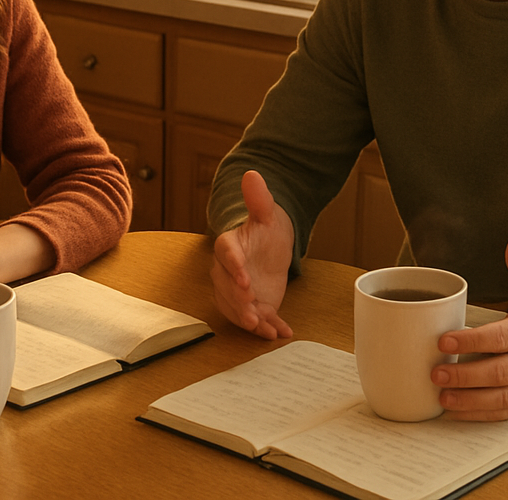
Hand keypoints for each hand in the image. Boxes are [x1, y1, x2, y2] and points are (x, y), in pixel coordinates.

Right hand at [210, 170, 294, 339]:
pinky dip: (267, 327)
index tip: (245, 280)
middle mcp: (227, 271)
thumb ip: (258, 198)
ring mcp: (237, 291)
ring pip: (235, 307)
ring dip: (248, 319)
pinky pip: (255, 319)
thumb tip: (252, 174)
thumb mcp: (266, 214)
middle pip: (226, 287)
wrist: (271, 248)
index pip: (226, 255)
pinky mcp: (250, 306)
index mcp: (228, 245)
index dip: (234, 268)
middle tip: (252, 310)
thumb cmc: (265, 230)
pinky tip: (281, 332)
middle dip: (238, 301)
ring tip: (263, 327)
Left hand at [431, 232, 507, 420]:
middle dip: (466, 375)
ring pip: (501, 398)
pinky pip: (504, 413)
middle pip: (499, 372)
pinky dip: (479, 415)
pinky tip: (454, 410)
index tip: (445, 341)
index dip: (473, 342)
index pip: (502, 338)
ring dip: (470, 400)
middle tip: (436, 372)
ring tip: (440, 395)